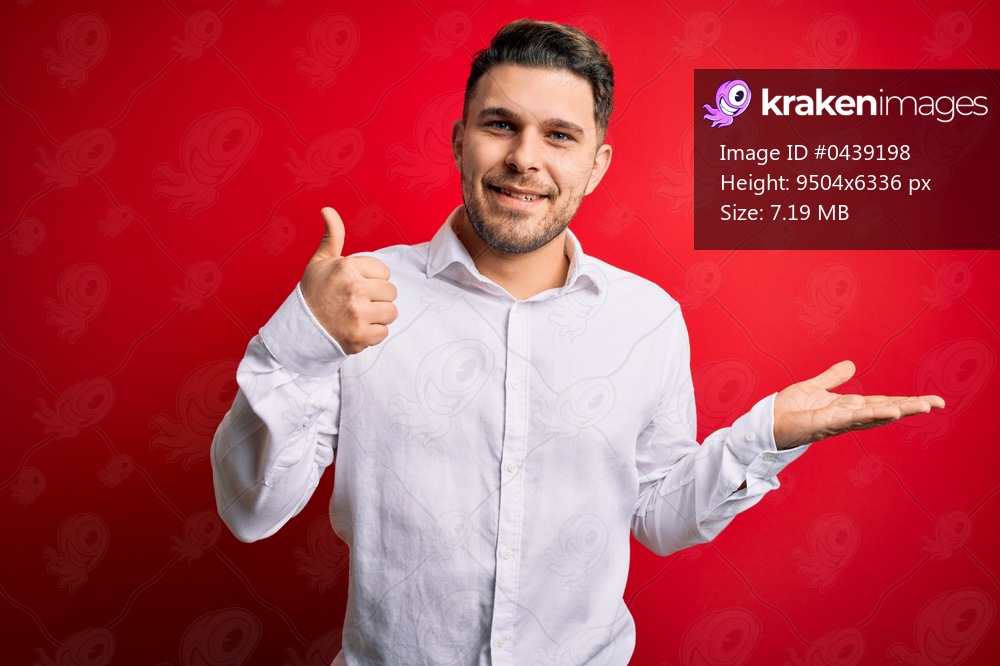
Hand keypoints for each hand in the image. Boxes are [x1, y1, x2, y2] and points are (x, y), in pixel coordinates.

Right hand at [301, 207, 397, 353]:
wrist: (300, 327)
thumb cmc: (314, 292)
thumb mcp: (321, 260)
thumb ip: (333, 235)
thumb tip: (328, 209)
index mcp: (347, 268)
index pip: (384, 272)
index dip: (373, 278)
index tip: (357, 284)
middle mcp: (355, 289)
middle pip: (391, 292)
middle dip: (378, 297)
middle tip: (359, 301)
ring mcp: (358, 314)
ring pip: (391, 312)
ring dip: (379, 315)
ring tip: (361, 314)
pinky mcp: (361, 336)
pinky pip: (384, 332)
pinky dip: (373, 333)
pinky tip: (358, 327)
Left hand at [773, 360, 944, 449]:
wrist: (766, 423)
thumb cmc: (788, 409)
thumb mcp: (813, 387)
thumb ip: (832, 378)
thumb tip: (852, 365)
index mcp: (847, 408)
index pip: (882, 402)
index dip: (905, 401)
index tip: (931, 400)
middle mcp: (847, 416)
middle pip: (885, 409)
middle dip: (911, 407)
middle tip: (938, 403)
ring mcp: (838, 422)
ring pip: (874, 415)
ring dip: (898, 410)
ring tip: (922, 406)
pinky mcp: (825, 424)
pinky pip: (852, 418)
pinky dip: (871, 414)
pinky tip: (889, 411)